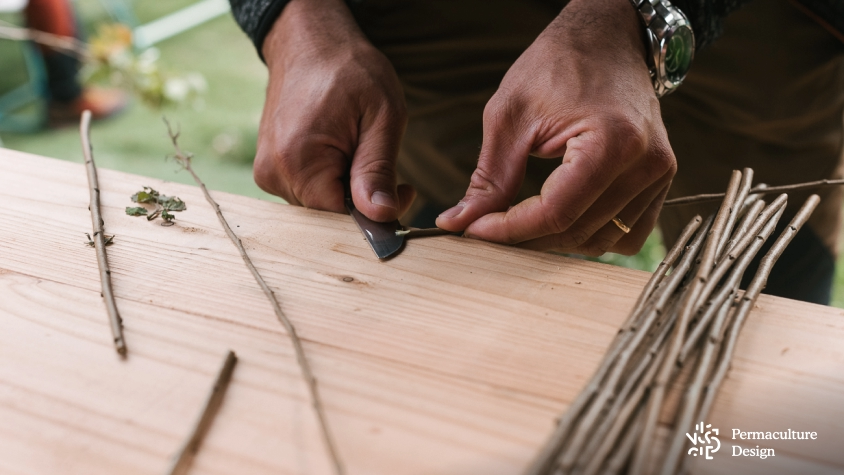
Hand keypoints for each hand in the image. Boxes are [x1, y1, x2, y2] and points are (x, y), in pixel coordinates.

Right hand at [254, 0, 414, 221]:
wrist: (310, 43)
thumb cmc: (350, 70)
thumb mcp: (381, 116)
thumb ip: (378, 170)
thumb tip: (381, 216)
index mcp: (298, 162)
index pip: (341, 217)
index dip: (376, 212)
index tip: (404, 190)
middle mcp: (274, 173)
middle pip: (329, 215)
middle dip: (363, 200)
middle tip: (390, 169)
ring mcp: (267, 172)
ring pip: (320, 205)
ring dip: (347, 189)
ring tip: (361, 150)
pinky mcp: (269, 169)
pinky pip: (307, 191)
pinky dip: (331, 180)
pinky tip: (342, 153)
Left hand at [436, 0, 675, 255]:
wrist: (608, 39)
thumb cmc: (558, 65)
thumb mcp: (510, 116)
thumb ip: (490, 178)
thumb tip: (459, 223)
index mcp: (612, 143)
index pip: (555, 213)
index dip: (509, 230)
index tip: (473, 231)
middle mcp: (646, 164)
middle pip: (577, 231)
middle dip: (526, 238)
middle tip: (487, 226)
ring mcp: (659, 175)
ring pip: (601, 240)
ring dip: (556, 241)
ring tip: (520, 221)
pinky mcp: (660, 181)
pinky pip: (627, 233)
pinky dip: (591, 235)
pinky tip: (560, 219)